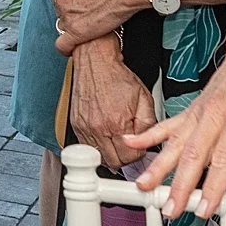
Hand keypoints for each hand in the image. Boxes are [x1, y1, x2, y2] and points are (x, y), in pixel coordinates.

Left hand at [51, 0, 143, 50]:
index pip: (59, 1)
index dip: (72, 5)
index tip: (83, 7)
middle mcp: (60, 2)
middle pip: (61, 15)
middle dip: (73, 17)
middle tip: (90, 17)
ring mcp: (67, 17)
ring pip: (64, 29)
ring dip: (74, 31)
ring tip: (90, 29)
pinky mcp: (77, 33)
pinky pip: (64, 46)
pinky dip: (67, 49)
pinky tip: (76, 48)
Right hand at [68, 39, 157, 172]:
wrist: (95, 61)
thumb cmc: (118, 77)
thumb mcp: (144, 98)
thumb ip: (148, 124)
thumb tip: (147, 143)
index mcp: (117, 123)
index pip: (130, 158)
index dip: (138, 154)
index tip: (139, 147)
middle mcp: (99, 128)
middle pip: (114, 163)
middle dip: (124, 158)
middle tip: (129, 148)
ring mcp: (85, 128)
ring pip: (99, 158)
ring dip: (110, 154)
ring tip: (117, 142)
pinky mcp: (76, 125)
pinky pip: (87, 147)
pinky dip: (97, 147)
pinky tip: (105, 137)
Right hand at [126, 38, 225, 217]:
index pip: (224, 159)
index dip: (213, 185)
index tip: (205, 207)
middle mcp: (213, 116)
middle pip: (193, 156)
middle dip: (180, 185)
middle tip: (171, 208)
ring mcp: (197, 114)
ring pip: (174, 143)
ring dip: (158, 167)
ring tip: (144, 186)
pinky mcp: (188, 112)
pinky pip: (165, 125)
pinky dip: (146, 135)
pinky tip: (130, 143)